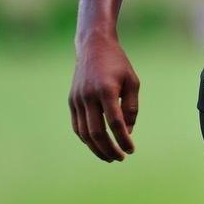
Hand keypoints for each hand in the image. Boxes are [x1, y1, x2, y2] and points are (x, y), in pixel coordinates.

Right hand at [69, 34, 139, 161]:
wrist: (94, 46)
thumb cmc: (118, 64)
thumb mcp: (132, 82)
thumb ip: (131, 108)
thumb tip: (127, 132)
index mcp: (106, 90)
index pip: (115, 123)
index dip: (123, 139)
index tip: (131, 150)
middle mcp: (88, 96)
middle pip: (97, 132)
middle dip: (109, 149)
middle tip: (120, 158)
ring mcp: (77, 99)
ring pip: (85, 133)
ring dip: (97, 148)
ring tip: (110, 157)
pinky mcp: (71, 101)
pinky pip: (77, 127)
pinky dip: (87, 139)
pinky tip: (98, 145)